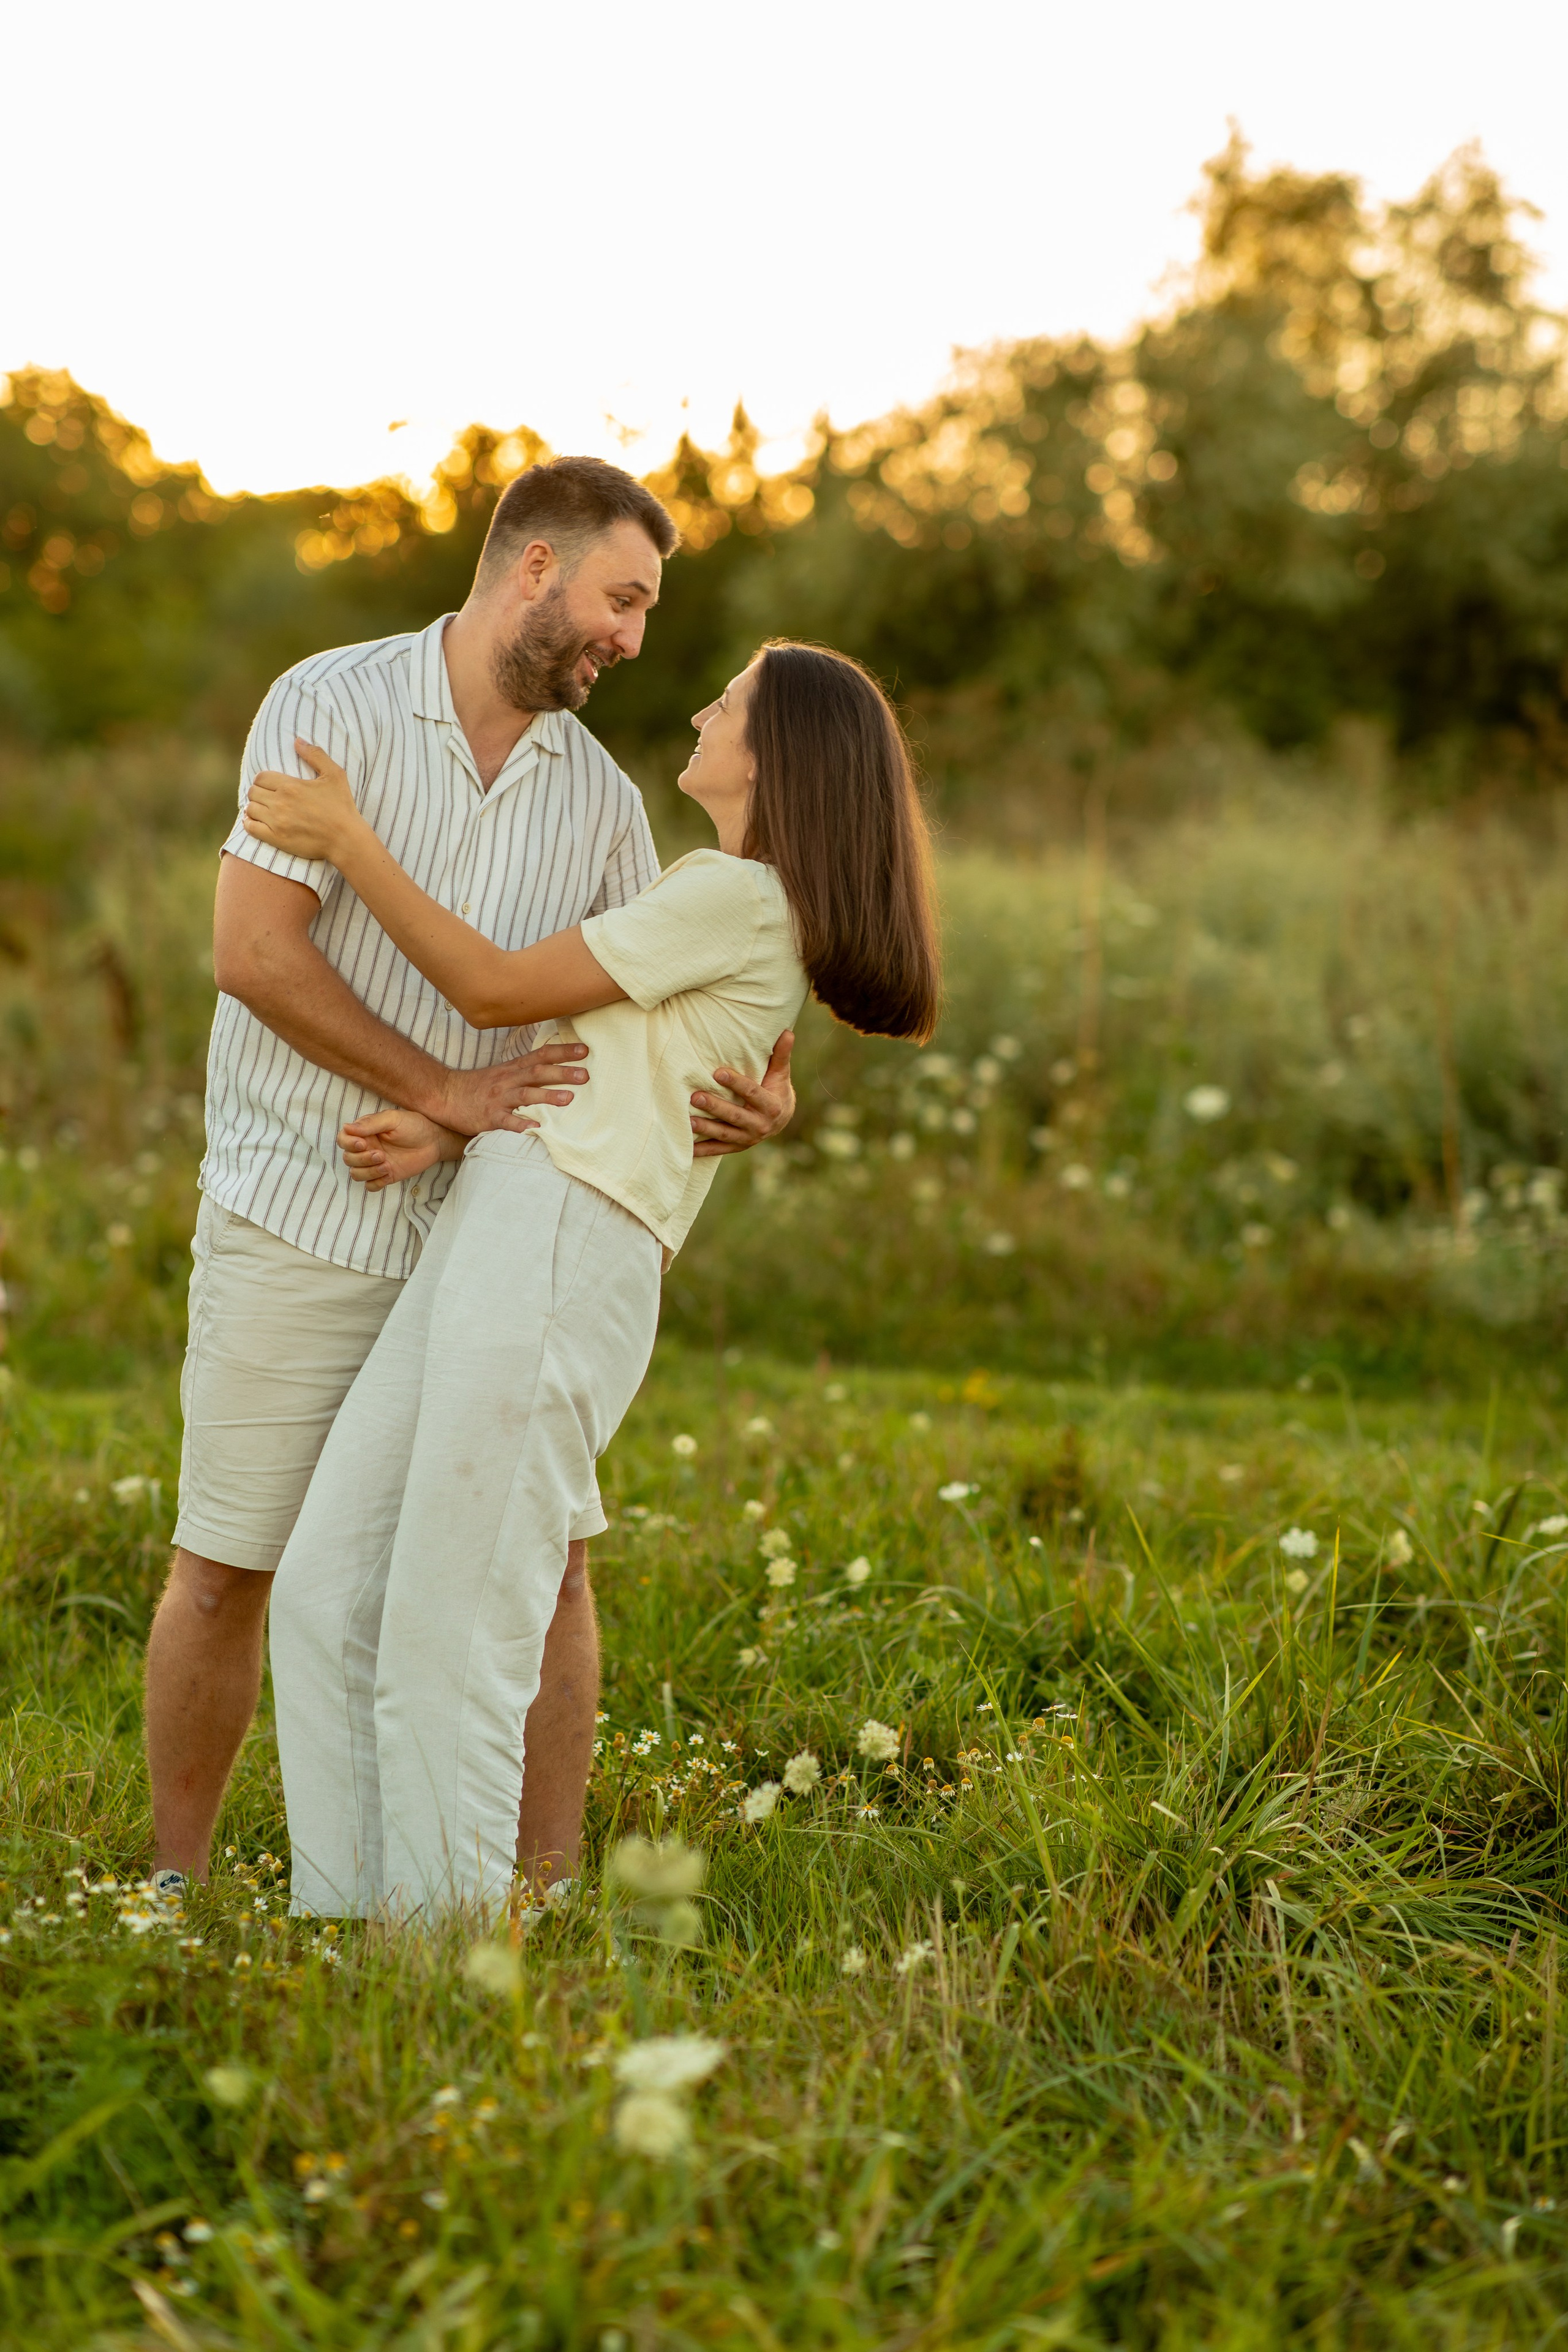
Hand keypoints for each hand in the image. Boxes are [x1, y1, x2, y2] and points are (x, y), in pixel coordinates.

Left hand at [244, 739, 362, 861]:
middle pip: (253, 792)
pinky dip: (249, 824)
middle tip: (267, 798)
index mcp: (290, 786)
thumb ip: (315, 755)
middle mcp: (280, 803)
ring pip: (250, 809)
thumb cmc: (342, 806)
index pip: (261, 777)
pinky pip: (251, 828)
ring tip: (263, 810)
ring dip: (254, 808)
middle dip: (258, 793)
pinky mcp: (276, 839)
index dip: (263, 780)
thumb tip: (297, 740)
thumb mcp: (335, 775)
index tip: (270, 785)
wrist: (346, 839)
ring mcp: (277, 822)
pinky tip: (256, 822)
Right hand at [339, 1108, 461, 1190]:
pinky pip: (370, 1186)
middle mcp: (367, 1148)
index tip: (363, 1144)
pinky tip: (389, 1174)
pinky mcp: (385, 1176)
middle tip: (381, 1155)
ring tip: (387, 1165)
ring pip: (356, 1174)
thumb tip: (346, 1127)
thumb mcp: (393, 1119)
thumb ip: (370, 1124)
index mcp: (365, 1132)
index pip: (343, 1139)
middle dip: (362, 1159)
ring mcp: (375, 1163)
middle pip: (348, 1159)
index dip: (348, 1144)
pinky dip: (376, 1182)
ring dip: (368, 1172)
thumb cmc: (414, 1125)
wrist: (434, 1141)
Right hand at [426, 1040, 590, 1136]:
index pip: (541, 1055)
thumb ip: (527, 1070)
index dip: (563, 1052)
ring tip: (569, 1098)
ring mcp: (498, 1098)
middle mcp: (508, 1080)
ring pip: (525, 1094)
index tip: (585, 1050)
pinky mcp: (488, 1116)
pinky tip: (534, 1127)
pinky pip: (505, 1121)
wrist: (445, 1094)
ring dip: (547, 1095)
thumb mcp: (504, 1072)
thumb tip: (556, 1069)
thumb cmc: (479, 1086)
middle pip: (537, 1072)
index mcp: (513, 1069)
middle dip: (562, 1073)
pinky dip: (520, 1123)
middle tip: (585, 1075)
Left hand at [690, 1029, 795, 1157]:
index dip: (735, 1083)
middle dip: (714, 1107)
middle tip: (695, 1096)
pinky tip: (687, 1148)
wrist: (781, 1119)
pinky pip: (718, 1149)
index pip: (751, 1093)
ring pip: (724, 1134)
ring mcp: (748, 1138)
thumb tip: (787, 1032)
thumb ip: (781, 1055)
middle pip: (735, 1116)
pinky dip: (703, 1150)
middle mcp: (761, 1125)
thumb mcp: (780, 1073)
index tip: (717, 1073)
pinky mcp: (737, 1147)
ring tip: (688, 1120)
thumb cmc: (776, 1089)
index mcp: (771, 1106)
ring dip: (706, 1128)